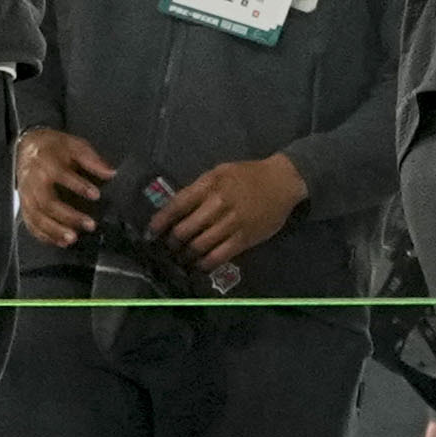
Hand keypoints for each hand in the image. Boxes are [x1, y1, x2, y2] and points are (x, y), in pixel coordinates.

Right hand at [15, 125, 115, 249]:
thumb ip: (92, 160)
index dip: (79, 186)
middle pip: (48, 202)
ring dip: (55, 230)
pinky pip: (31, 224)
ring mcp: (27, 196)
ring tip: (72, 238)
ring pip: (37, 217)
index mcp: (47, 163)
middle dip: (69, 216)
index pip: (62, 176)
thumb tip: (110, 173)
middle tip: (89, 225)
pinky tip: (59, 241)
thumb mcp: (74, 145)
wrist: (27, 146)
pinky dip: (44, 235)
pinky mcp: (24, 206)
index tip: (96, 195)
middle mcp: (34, 182)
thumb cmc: (54, 147)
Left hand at [154, 152, 310, 269]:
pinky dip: (204, 264)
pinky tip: (199, 264)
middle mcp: (219, 204)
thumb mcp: (221, 172)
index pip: (177, 206)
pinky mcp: (244, 238)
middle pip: (185, 230)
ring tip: (181, 257)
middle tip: (168, 246)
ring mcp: (232, 223)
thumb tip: (174, 209)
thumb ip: (198, 189)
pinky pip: (218, 256)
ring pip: (199, 246)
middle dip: (172, 242)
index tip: (151, 232)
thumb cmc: (248, 175)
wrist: (283, 182)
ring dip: (185, 255)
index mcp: (210, 185)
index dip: (161, 221)